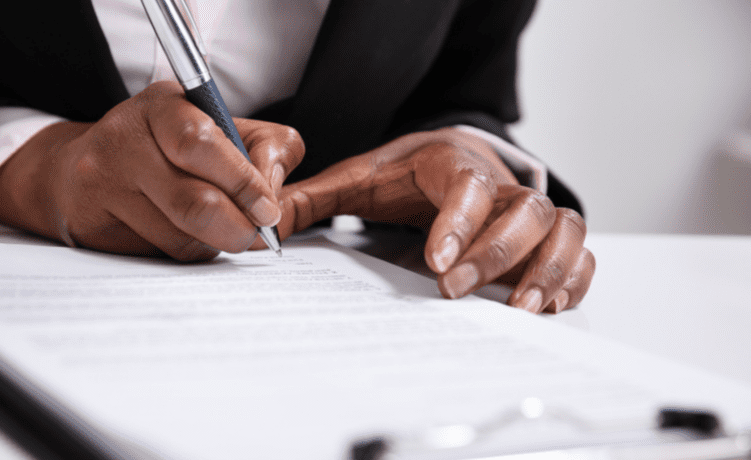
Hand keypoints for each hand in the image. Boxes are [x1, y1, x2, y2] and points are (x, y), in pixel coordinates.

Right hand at [0, 81, 303, 260]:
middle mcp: (123, 138)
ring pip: (178, 236)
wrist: (81, 171)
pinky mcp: (90, 223)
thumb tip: (275, 197)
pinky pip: (155, 254)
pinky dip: (182, 251)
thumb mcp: (225, 127)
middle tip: (254, 233)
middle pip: (193, 202)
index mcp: (163, 104)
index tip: (268, 210)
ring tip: (216, 227)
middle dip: (237, 226)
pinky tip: (180, 233)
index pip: (200, 143)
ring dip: (211, 242)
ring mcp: (101, 182)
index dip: (243, 183)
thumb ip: (269, 149)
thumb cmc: (170, 149)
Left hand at [263, 127, 594, 312]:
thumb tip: (264, 223)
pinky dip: (574, 278)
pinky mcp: (547, 235)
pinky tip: (545, 307)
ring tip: (523, 308)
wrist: (447, 153)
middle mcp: (499, 183)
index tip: (437, 262)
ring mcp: (529, 208)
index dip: (460, 222)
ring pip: (565, 228)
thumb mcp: (356, 178)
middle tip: (455, 291)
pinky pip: (580, 252)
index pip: (467, 185)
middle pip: (524, 210)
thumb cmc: (403, 172)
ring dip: (549, 268)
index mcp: (450, 163)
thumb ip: (310, 199)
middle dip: (496, 253)